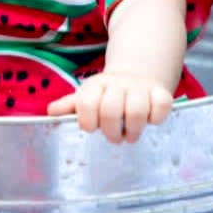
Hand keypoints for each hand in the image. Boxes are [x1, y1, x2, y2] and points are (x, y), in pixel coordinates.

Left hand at [46, 71, 173, 142]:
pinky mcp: (161, 92)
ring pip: (137, 110)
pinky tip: (151, 121)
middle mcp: (118, 84)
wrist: (136, 74)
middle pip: (110, 110)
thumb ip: (71, 106)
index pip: (86, 103)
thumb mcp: (87, 97)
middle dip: (111, 131)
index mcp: (96, 85)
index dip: (88, 121)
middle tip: (115, 138)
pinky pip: (162, 105)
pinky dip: (157, 117)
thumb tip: (50, 112)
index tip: (92, 128)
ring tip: (130, 135)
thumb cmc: (106, 94)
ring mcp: (141, 87)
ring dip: (133, 130)